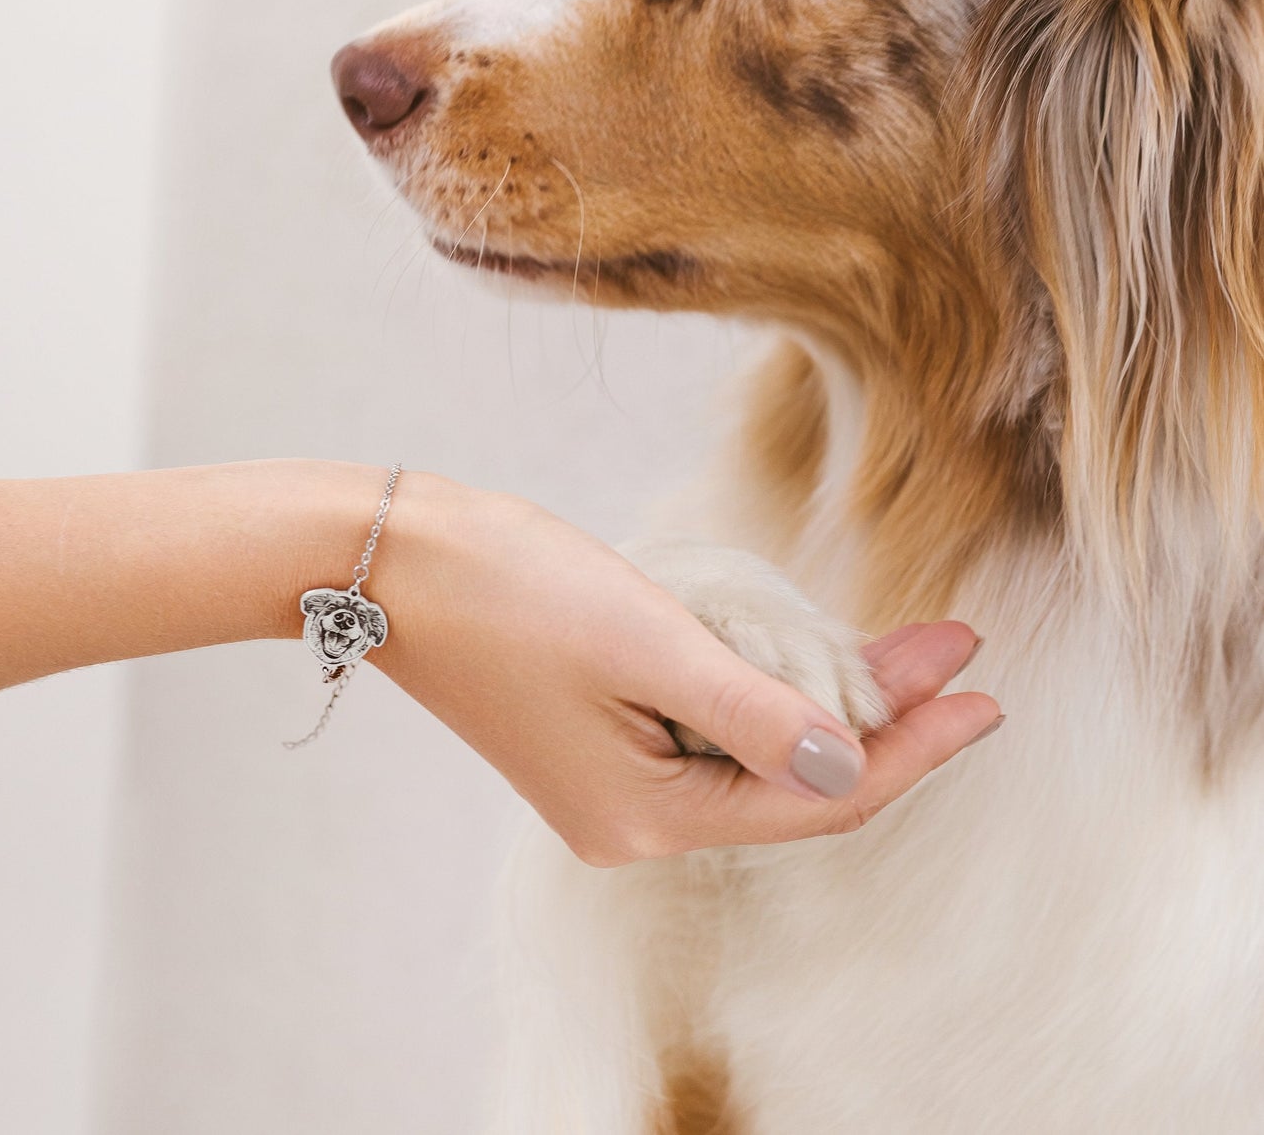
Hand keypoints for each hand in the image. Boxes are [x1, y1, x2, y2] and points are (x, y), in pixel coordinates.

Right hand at [368, 477, 1002, 865]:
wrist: (395, 563)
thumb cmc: (510, 593)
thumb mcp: (650, 644)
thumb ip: (758, 712)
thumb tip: (852, 760)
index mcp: (648, 816)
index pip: (816, 797)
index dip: (911, 748)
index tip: (986, 695)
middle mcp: (635, 817)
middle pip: (794, 781)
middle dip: (883, 714)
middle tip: (960, 648)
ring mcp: (614, 779)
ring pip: (757, 750)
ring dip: (831, 695)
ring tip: (914, 646)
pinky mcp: (600, 733)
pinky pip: (713, 725)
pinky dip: (771, 687)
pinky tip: (814, 650)